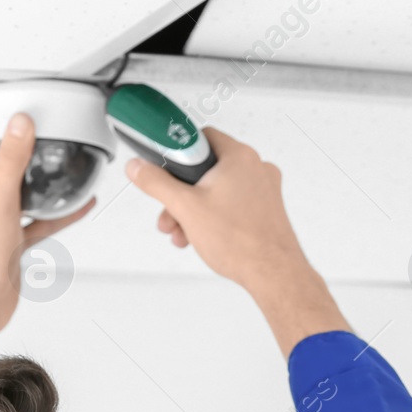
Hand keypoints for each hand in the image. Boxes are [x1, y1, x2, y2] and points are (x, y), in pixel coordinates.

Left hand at [0, 112, 94, 327]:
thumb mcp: (0, 202)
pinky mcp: (11, 241)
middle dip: (13, 150)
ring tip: (58, 165)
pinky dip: (57, 213)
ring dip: (38, 181)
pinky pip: (37, 220)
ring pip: (19, 194)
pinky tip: (78, 206)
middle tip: (33, 134)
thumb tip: (19, 125)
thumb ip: (11, 162)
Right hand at [123, 127, 310, 291]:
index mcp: (239, 156)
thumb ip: (156, 183)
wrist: (273, 273)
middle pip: (206, 169)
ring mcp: (263, 189)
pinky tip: (203, 236)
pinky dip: (214, 217)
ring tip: (183, 232)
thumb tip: (139, 168)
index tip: (164, 168)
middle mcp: (255, 168)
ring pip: (218, 190)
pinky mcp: (266, 209)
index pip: (200, 137)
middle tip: (170, 211)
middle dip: (181, 194)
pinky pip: (232, 204)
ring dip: (194, 210)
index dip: (178, 154)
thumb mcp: (185, 208)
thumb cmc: (241, 242)